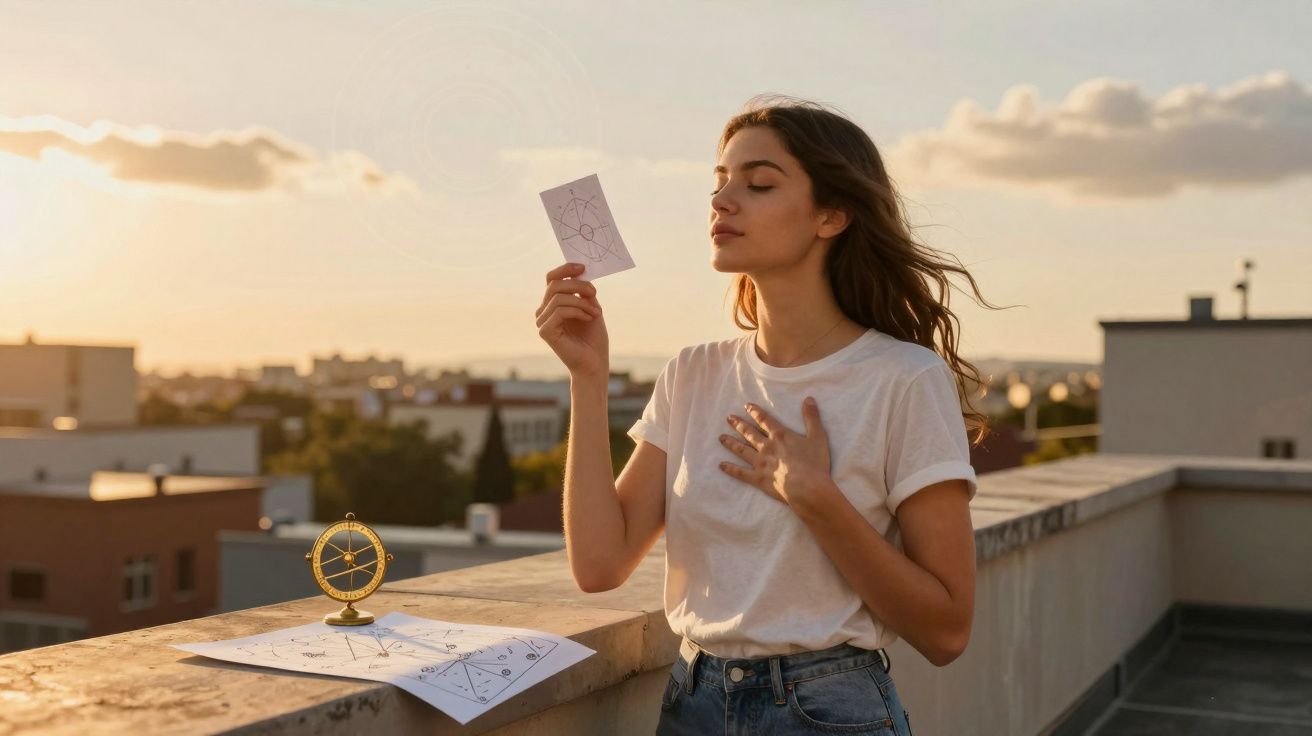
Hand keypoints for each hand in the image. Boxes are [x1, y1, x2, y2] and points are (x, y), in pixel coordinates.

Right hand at [536, 262, 607, 378]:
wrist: (594, 362)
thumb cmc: (593, 337)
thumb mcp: (591, 306)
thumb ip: (584, 291)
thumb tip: (581, 272)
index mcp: (552, 303)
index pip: (552, 279)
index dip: (565, 269)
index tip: (583, 267)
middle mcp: (543, 311)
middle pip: (554, 285)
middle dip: (577, 285)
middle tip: (594, 292)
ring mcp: (542, 322)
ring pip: (558, 298)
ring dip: (581, 302)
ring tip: (596, 312)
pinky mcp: (545, 332)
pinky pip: (560, 311)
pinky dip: (578, 311)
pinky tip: (589, 318)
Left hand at [718, 397, 832, 508]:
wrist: (806, 487)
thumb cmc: (814, 463)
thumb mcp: (817, 437)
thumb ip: (812, 417)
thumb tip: (808, 398)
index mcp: (780, 436)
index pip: (764, 420)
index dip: (755, 412)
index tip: (746, 406)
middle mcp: (766, 447)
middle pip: (749, 433)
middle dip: (738, 424)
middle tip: (728, 418)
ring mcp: (760, 463)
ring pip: (741, 450)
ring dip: (731, 443)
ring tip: (720, 437)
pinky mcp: (758, 478)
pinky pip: (741, 473)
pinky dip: (730, 469)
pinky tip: (721, 465)